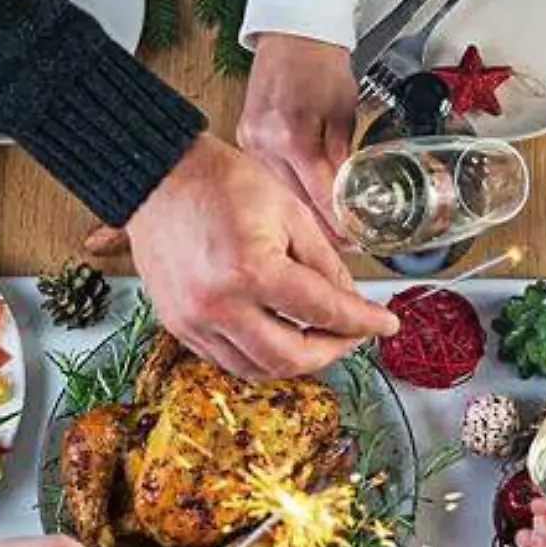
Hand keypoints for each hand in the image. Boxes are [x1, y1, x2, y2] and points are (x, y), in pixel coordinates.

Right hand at [127, 134, 399, 377]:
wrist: (159, 177)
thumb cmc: (223, 183)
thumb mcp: (290, 213)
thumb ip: (326, 264)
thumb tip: (351, 303)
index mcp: (251, 270)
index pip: (323, 312)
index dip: (362, 322)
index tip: (386, 325)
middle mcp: (219, 306)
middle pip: (292, 358)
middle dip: (333, 351)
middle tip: (353, 335)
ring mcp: (194, 321)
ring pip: (258, 370)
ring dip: (297, 361)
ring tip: (320, 338)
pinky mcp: (179, 326)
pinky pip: (228, 360)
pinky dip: (260, 357)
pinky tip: (280, 337)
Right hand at [236, 35, 357, 236]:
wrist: (293, 36)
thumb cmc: (320, 64)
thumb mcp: (345, 114)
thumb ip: (344, 159)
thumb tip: (349, 198)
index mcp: (293, 136)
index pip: (320, 195)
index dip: (338, 221)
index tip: (351, 239)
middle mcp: (265, 143)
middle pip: (295, 202)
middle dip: (319, 228)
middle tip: (341, 244)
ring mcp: (249, 142)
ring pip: (278, 193)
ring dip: (300, 212)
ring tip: (322, 231)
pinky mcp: (243, 139)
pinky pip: (267, 177)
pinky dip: (284, 191)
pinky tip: (298, 204)